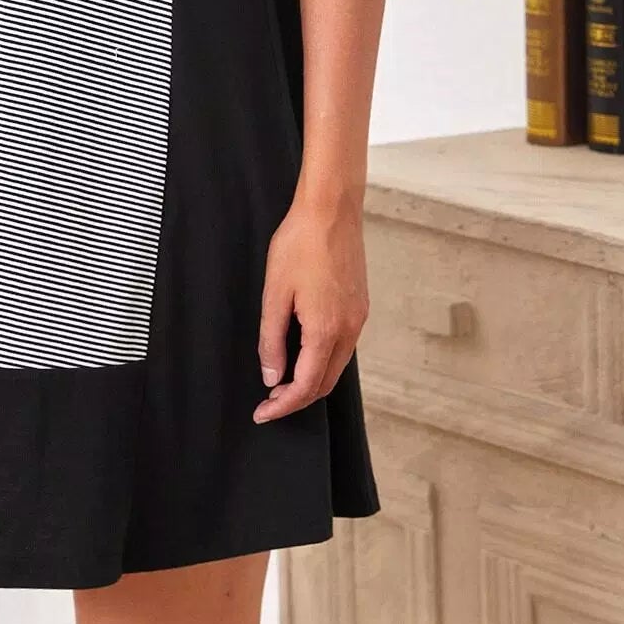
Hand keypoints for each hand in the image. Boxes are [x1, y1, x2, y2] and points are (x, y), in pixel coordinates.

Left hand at [252, 192, 369, 423]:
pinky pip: (344, 345)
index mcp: (326, 331)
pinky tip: (304, 350)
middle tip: (270, 399)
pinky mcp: (360, 305)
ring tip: (282, 378)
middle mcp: (349, 330)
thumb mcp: (275, 293)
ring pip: (337, 365)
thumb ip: (272, 339)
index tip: (263, 413)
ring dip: (311, 378)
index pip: (305, 386)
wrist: (331, 210)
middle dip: (297, 398)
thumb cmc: (300, 244)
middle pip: (325, 383)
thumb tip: (272, 376)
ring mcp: (359, 318)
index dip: (283, 405)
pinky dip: (324, 358)